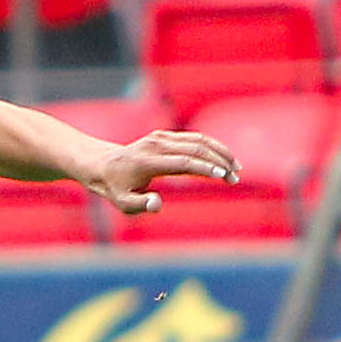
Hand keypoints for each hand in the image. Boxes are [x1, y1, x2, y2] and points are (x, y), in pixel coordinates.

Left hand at [94, 129, 239, 215]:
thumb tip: (158, 204)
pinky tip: (224, 160)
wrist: (103, 165)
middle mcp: (156, 145)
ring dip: (220, 153)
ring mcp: (161, 138)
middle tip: (236, 178)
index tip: (224, 176)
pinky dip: (212, 148)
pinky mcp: (166, 136)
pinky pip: (194, 139)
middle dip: (219, 162)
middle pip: (196, 149)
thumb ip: (141, 205)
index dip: (206, 168)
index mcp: (148, 162)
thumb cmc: (116, 189)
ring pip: (198, 141)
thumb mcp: (123, 203)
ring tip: (236, 169)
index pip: (184, 163)